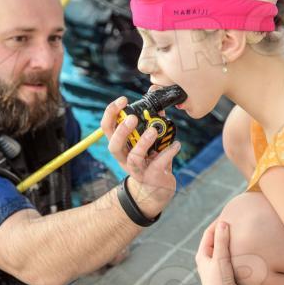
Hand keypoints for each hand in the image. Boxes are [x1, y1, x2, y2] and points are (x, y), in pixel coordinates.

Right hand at [100, 96, 179, 217]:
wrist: (157, 188)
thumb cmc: (150, 159)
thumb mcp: (147, 140)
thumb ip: (151, 119)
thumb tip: (155, 96)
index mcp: (121, 145)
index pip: (107, 128)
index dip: (111, 114)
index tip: (122, 101)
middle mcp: (124, 158)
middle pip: (114, 145)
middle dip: (122, 130)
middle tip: (133, 117)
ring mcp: (137, 170)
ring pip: (133, 158)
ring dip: (143, 143)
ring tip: (154, 131)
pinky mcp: (151, 177)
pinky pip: (157, 164)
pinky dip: (168, 153)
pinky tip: (176, 145)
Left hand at [195, 220, 245, 284]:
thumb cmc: (220, 282)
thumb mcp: (220, 259)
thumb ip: (221, 241)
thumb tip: (223, 223)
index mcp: (201, 256)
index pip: (208, 234)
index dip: (218, 223)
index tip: (228, 215)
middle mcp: (205, 262)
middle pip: (214, 241)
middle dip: (223, 232)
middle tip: (235, 222)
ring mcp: (213, 269)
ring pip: (221, 250)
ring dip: (228, 242)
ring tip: (239, 234)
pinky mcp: (222, 276)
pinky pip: (226, 259)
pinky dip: (232, 252)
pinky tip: (242, 251)